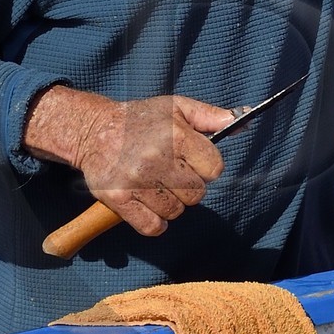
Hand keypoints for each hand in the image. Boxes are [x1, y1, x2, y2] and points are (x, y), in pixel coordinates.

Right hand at [24, 87, 229, 237]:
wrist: (93, 130)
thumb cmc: (140, 119)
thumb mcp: (176, 107)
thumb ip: (210, 116)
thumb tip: (240, 121)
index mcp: (175, 135)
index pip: (215, 169)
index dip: (206, 167)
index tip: (191, 161)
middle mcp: (156, 159)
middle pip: (197, 194)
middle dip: (188, 186)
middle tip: (170, 173)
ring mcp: (135, 181)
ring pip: (176, 211)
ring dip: (171, 203)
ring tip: (156, 185)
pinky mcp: (118, 199)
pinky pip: (152, 226)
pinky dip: (154, 221)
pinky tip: (149, 204)